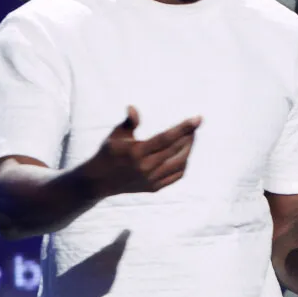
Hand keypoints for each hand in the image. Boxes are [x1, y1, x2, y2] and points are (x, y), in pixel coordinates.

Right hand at [76, 107, 201, 197]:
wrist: (99, 181)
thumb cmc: (109, 152)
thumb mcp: (116, 135)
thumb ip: (129, 122)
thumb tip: (133, 108)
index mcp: (136, 151)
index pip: (166, 138)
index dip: (183, 128)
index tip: (198, 119)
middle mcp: (145, 167)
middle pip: (176, 150)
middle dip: (189, 136)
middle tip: (194, 127)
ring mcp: (150, 179)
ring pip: (179, 164)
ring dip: (188, 150)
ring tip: (191, 138)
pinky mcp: (153, 187)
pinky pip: (176, 175)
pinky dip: (183, 164)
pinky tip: (184, 154)